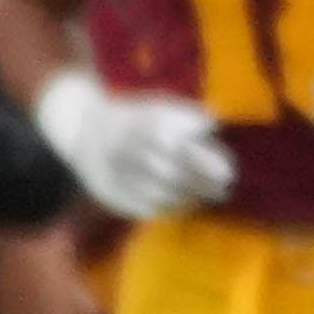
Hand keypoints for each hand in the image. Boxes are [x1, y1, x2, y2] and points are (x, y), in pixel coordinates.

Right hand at [32, 70, 234, 219]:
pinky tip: (182, 204)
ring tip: (207, 197)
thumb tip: (214, 125)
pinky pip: (140, 207)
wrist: (83, 128)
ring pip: (157, 193)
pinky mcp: (106, 192)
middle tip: (224, 189)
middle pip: (173, 174)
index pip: (184, 149)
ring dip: (187, 198)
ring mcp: (115, 173)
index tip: (230, 173)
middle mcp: (130, 149)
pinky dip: (165, 208)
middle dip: (203, 184)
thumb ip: (188, 115)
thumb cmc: (135, 118)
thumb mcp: (160, 106)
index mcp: (146, 125)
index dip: (210, 164)